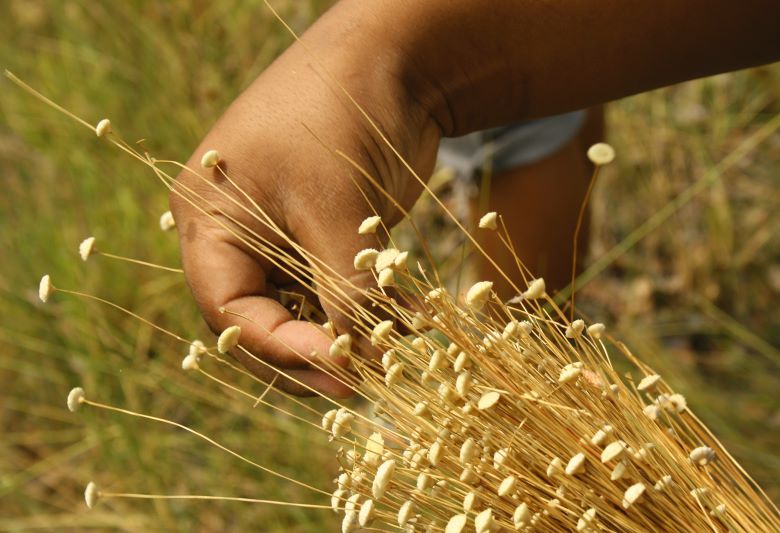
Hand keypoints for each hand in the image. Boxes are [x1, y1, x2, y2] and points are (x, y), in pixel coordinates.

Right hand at [170, 6, 440, 396]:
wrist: (391, 62)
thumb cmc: (342, 119)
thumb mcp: (336, 210)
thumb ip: (340, 289)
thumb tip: (356, 360)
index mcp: (211, 219)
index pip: (228, 310)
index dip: (279, 347)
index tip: (339, 368)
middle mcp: (236, 233)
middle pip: (258, 320)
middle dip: (308, 355)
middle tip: (360, 384)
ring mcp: (279, 234)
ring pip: (299, 310)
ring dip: (342, 336)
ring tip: (389, 355)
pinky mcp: (321, 234)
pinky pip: (332, 288)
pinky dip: (363, 309)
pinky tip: (401, 321)